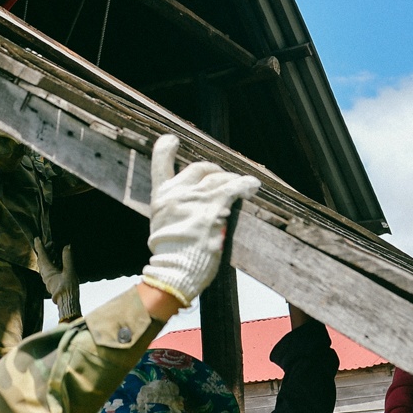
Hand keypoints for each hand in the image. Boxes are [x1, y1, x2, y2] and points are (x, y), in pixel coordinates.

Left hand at [34, 237, 80, 321]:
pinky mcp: (52, 283)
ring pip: (44, 265)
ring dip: (48, 256)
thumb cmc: (68, 289)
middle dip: (45, 250)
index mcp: (48, 271)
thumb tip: (67, 246)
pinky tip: (57, 262)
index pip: (42, 256)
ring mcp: (48, 280)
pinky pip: (48, 270)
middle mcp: (46, 275)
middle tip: (52, 243)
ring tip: (55, 250)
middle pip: (42, 260)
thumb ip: (68, 259)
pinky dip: (51, 262)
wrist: (68, 303)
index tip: (37, 239)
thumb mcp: (70, 271)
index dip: (40, 247)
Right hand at [141, 133, 259, 305]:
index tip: (173, 139)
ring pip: (219, 177)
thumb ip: (173, 210)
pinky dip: (245, 184)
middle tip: (224, 180)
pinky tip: (252, 186)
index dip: (166, 147)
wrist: (174, 272)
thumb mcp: (161, 226)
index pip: (159, 161)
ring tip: (243, 187)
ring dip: (232, 181)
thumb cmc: (171, 256)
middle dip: (214, 171)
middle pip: (200, 168)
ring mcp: (196, 198)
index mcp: (161, 196)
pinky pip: (234, 188)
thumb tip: (187, 206)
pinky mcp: (214, 207)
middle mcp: (177, 192)